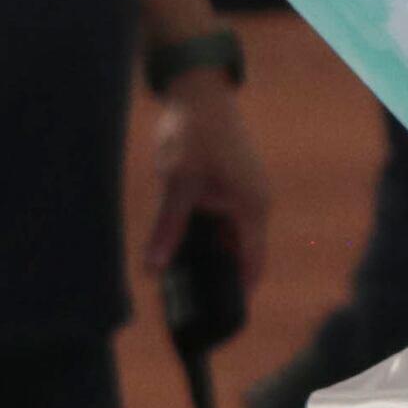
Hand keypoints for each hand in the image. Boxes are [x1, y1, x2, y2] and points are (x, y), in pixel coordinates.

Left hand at [142, 72, 270, 297]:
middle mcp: (255, 202)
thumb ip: (167, 229)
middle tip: (189, 299)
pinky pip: (223, 217)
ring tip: (179, 273)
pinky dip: (206, 231)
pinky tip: (179, 239)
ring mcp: (246, 191)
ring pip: (229, 234)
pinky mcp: (233, 182)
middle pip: (240, 252)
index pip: (252, 263)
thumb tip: (153, 270)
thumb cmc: (193, 134)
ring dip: (208, 251)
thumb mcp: (177, 184)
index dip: (239, 292)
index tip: (222, 317)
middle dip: (217, 274)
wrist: (199, 90)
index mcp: (251, 207)